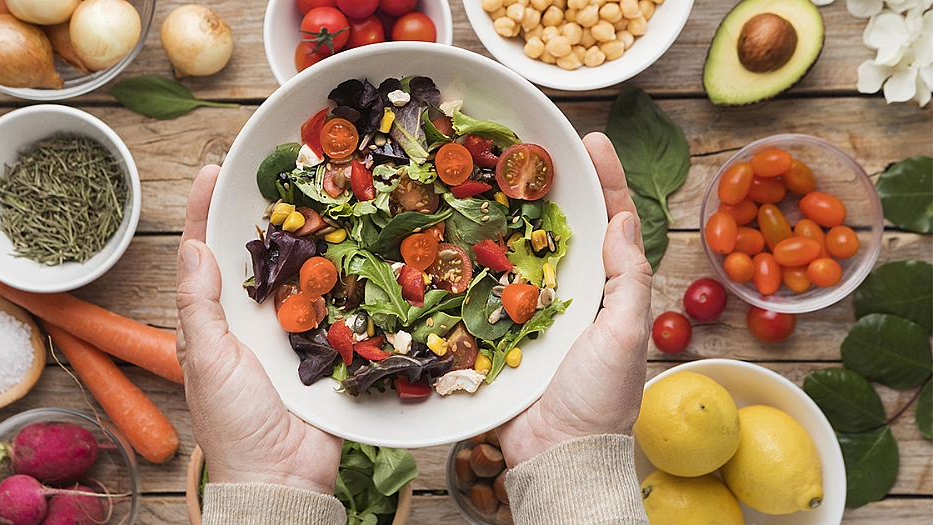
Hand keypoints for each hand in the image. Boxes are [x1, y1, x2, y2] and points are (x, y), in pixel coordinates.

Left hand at [176, 165, 342, 493]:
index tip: (213, 171)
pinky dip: (345, 275)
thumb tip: (192, 246)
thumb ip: (199, 304)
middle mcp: (253, 317)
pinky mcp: (327, 344)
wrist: (283, 475)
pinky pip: (336, 303)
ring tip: (321, 195)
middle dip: (265, 213)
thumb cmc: (233, 421)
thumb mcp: (206, 359)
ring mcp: (293, 330)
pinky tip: (356, 244)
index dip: (204, 212)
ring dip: (309, 237)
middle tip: (280, 170)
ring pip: (299, 272)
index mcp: (215, 319)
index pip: (205, 253)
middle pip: (257, 254)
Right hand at [497, 132, 652, 466]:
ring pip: (517, 249)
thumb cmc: (599, 399)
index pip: (611, 223)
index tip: (592, 140)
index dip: (605, 180)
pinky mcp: (496, 329)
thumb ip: (627, 280)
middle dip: (548, 186)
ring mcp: (529, 309)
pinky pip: (482, 286)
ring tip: (488, 173)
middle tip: (527, 145)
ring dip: (504, 213)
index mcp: (606, 290)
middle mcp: (569, 293)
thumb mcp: (623, 336)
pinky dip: (470, 258)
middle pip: (561, 227)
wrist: (554, 454)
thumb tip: (622, 222)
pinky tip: (455, 231)